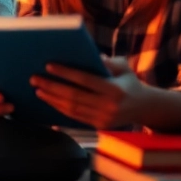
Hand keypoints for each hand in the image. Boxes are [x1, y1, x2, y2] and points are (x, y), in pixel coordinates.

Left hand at [31, 57, 149, 128]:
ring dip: (52, 99)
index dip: (66, 73)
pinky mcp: (99, 126)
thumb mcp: (123, 67)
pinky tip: (48, 100)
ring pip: (72, 108)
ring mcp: (104, 118)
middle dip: (52, 87)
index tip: (48, 66)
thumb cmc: (130, 82)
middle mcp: (109, 106)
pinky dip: (60, 108)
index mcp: (115, 90)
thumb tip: (85, 53)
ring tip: (38, 89)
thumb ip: (107, 61)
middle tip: (34, 79)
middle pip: (74, 96)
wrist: (146, 108)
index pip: (85, 80)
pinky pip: (75, 117)